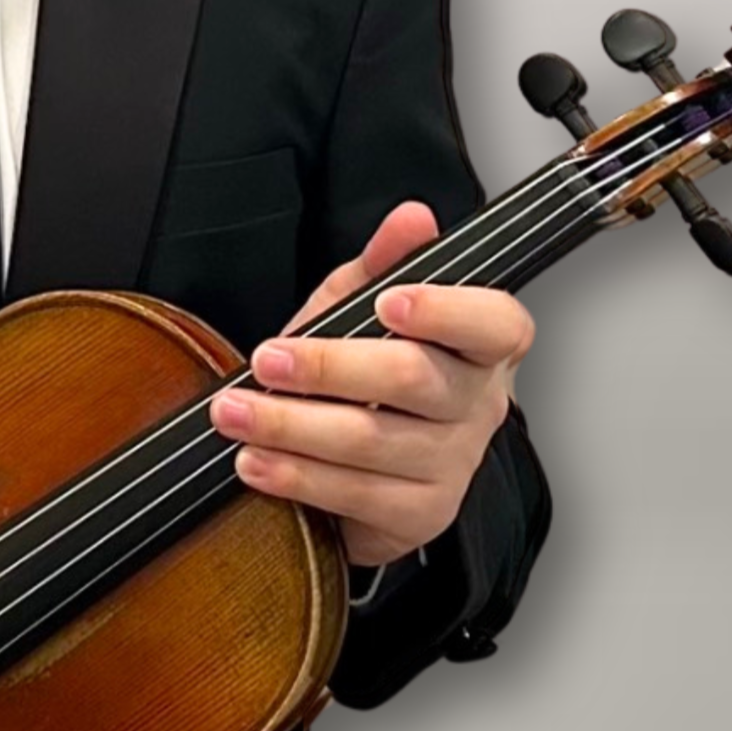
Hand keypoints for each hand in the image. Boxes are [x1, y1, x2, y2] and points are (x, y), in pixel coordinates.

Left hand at [208, 201, 533, 569]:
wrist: (355, 463)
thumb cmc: (364, 376)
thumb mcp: (360, 309)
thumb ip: (382, 262)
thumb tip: (412, 218)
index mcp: (479, 345)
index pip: (495, 323)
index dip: (447, 312)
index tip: (387, 300)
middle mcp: (477, 404)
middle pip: (413, 379)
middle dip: (327, 367)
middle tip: (267, 360)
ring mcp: (455, 462)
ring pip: (372, 440)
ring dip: (290, 425)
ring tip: (235, 411)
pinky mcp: (422, 513)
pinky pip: (357, 495)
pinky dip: (297, 476)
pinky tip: (257, 461)